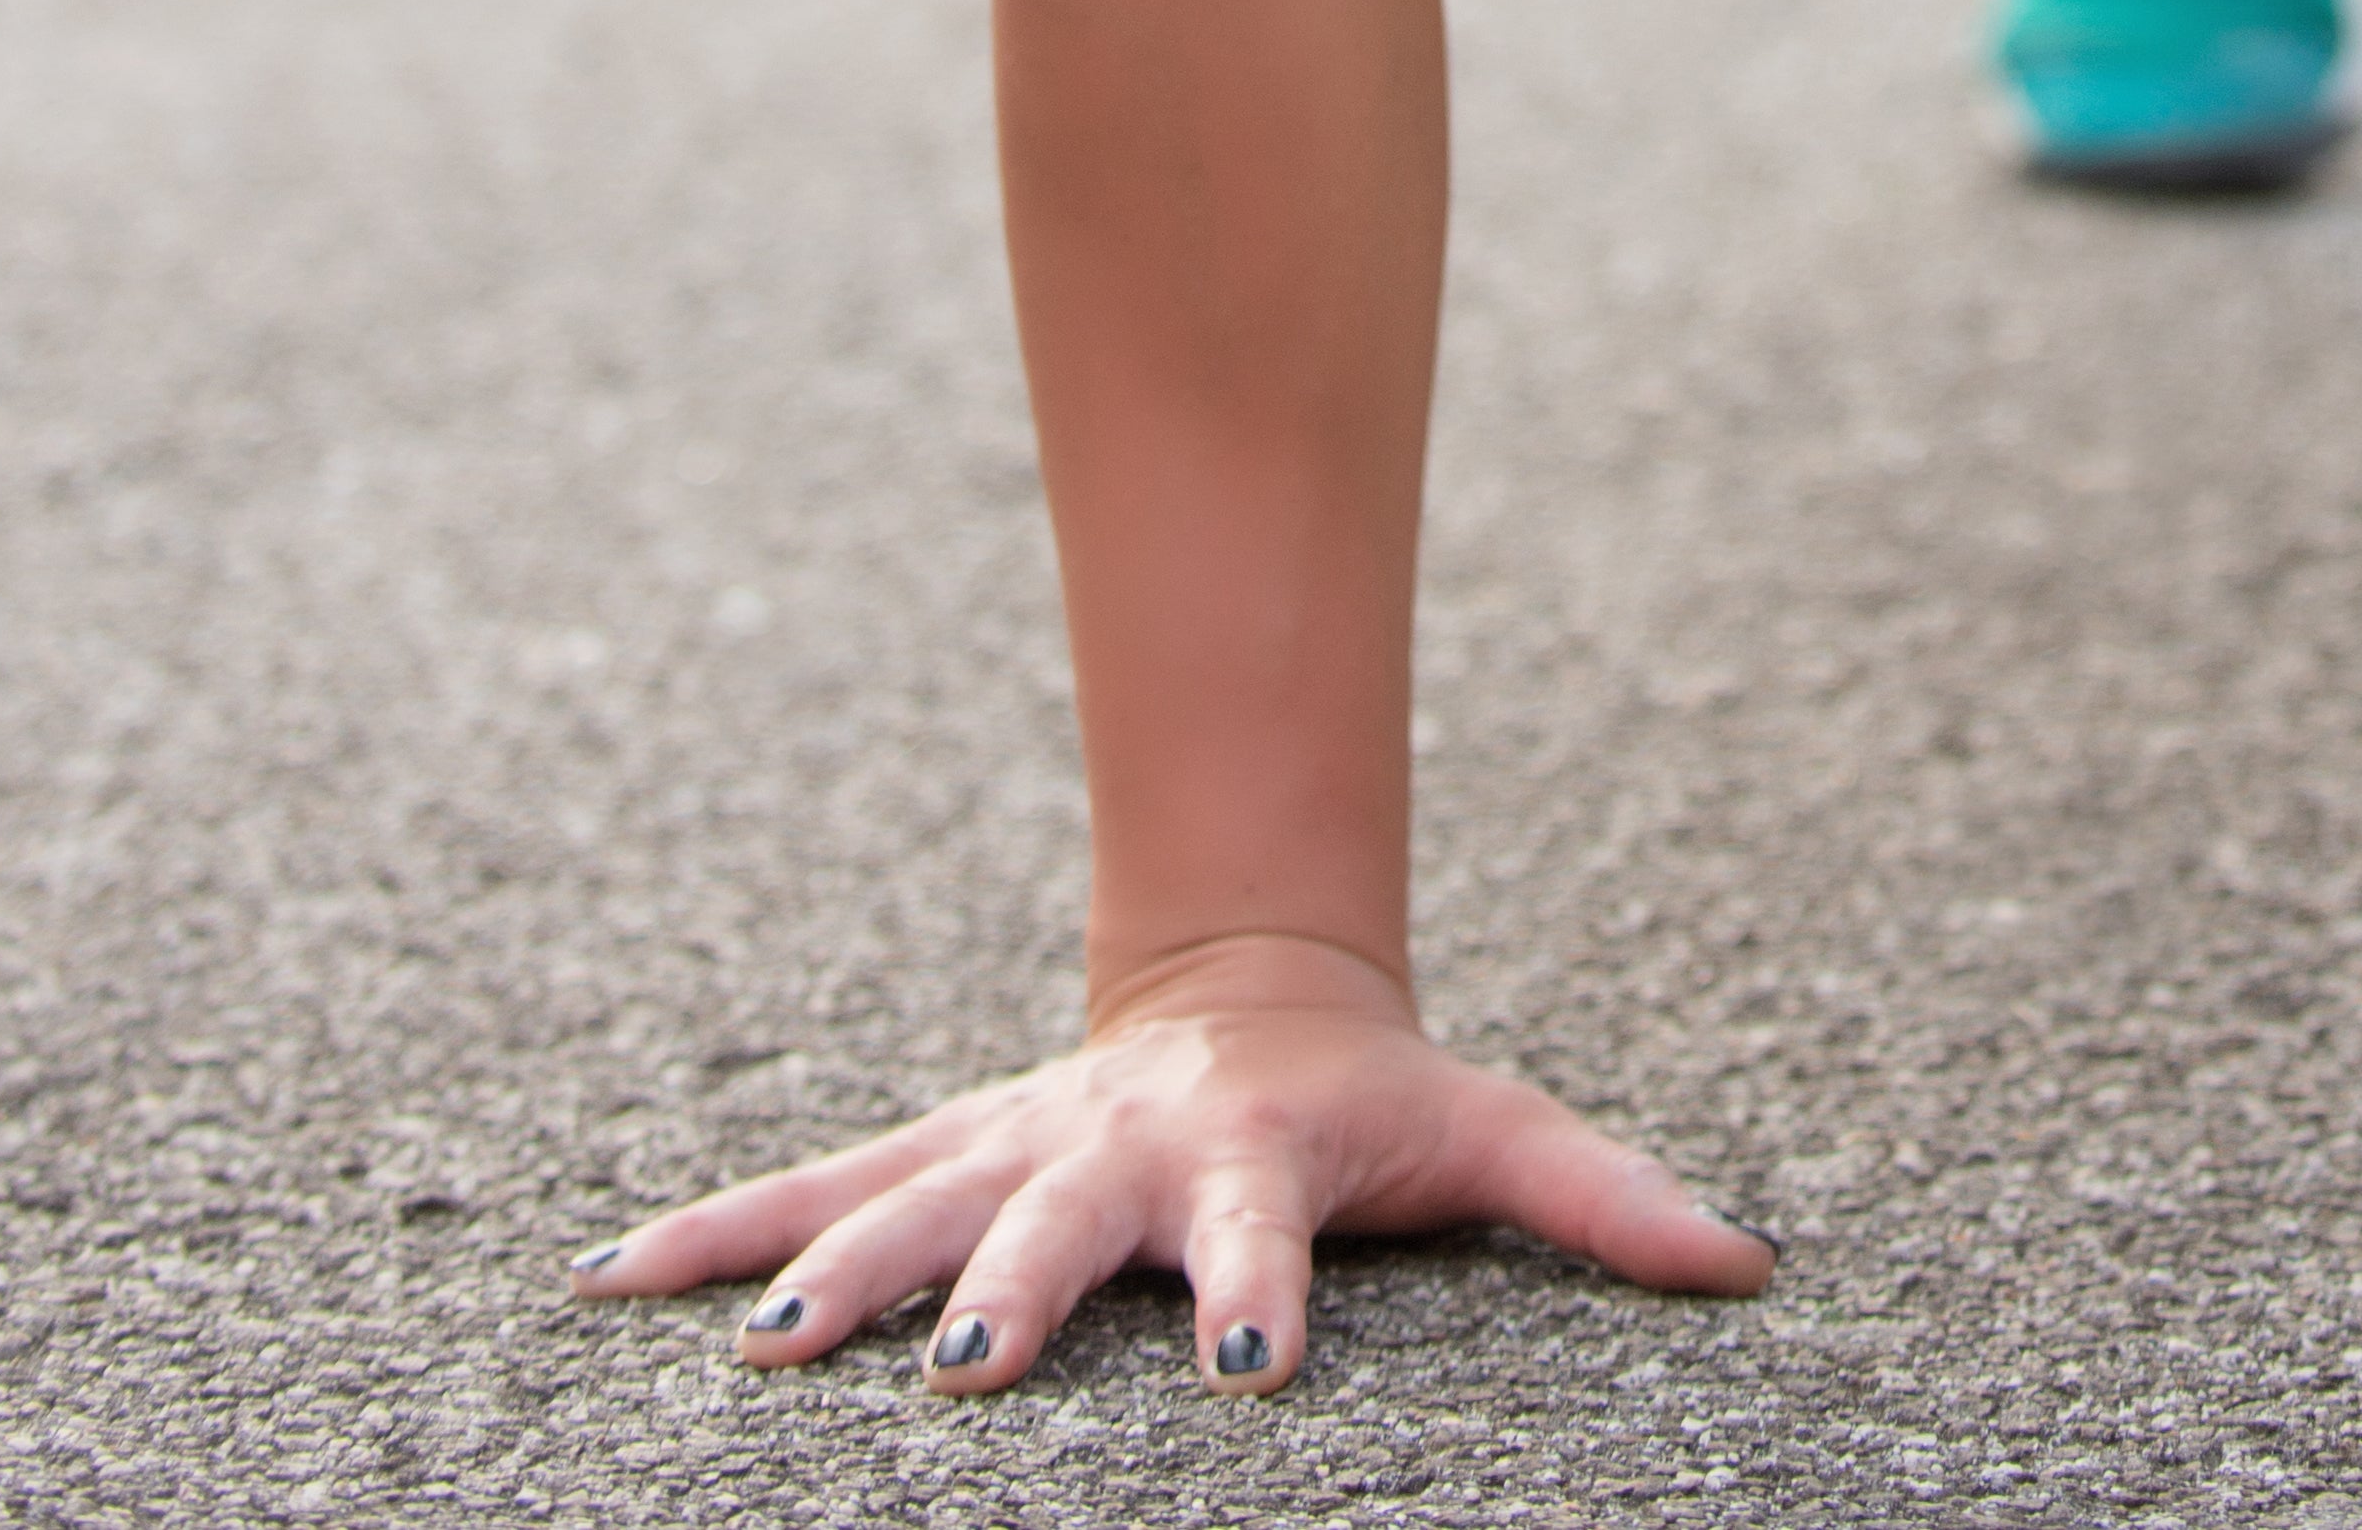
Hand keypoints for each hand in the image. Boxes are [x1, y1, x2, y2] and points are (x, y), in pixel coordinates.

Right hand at [562, 932, 1771, 1393]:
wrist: (1258, 990)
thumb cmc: (1378, 1099)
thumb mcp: (1494, 1136)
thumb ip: (1611, 1202)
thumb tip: (1754, 1267)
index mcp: (1249, 1168)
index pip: (1261, 1239)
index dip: (1267, 1295)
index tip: (1260, 1358)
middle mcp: (1116, 1157)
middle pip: (1059, 1230)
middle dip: (1010, 1296)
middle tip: (955, 1372)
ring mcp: (1016, 1153)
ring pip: (910, 1206)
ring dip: (834, 1275)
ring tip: (768, 1353)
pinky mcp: (938, 1158)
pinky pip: (810, 1194)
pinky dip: (713, 1240)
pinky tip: (607, 1289)